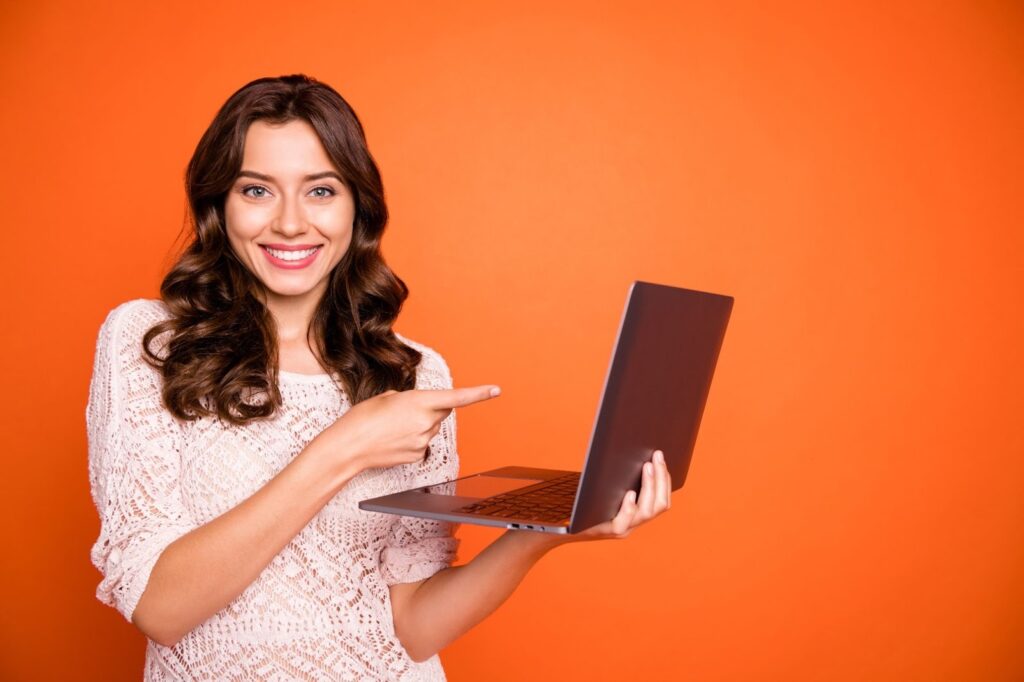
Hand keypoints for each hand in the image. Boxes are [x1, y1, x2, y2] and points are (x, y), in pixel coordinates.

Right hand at [321, 384, 500, 471]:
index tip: (496, 390)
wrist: (349, 447)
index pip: (456, 397)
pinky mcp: (418, 456)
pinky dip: (412, 440)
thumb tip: (419, 409)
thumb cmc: (363, 418)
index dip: (479, 394)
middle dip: (431, 408)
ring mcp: (423, 441)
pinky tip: (394, 441)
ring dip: (419, 425)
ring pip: (431, 428)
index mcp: (419, 402)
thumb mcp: (387, 397)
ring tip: (393, 427)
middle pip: (441, 412)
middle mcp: (426, 422)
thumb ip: (410, 399)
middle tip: (404, 411)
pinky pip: (423, 443)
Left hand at [560, 449, 671, 543]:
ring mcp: (622, 528)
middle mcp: (634, 523)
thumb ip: (622, 478)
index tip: (661, 458)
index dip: (665, 479)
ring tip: (646, 467)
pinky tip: (629, 493)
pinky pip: (623, 523)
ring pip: (646, 513)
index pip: (662, 499)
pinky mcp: (606, 531)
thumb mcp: (608, 489)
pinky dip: (629, 508)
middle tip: (656, 457)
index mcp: (637, 512)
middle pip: (659, 505)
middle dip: (660, 479)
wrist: (565, 525)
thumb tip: (631, 450)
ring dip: (649, 487)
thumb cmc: (586, 502)